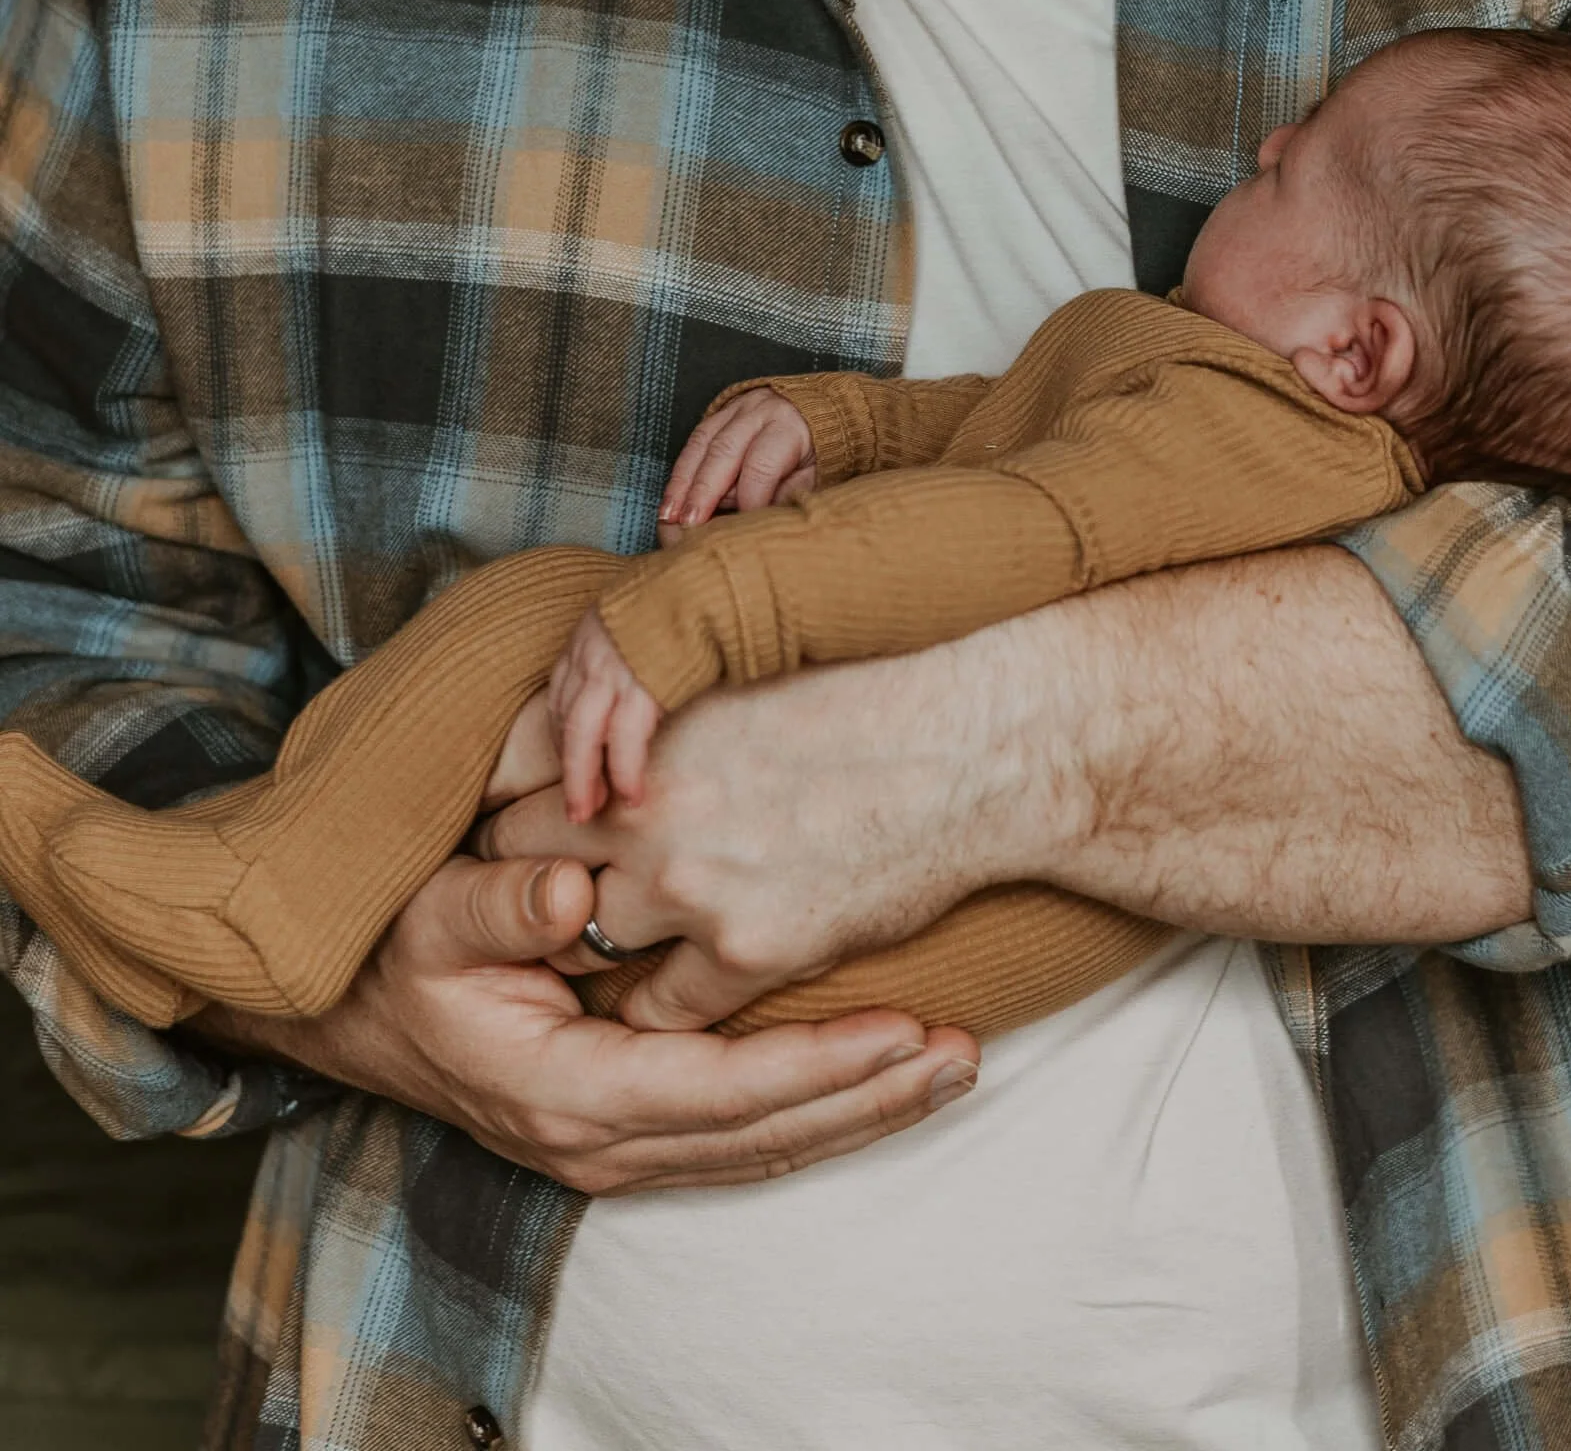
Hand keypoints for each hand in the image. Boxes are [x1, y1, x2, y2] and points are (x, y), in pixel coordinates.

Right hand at [196, 851, 977, 1192]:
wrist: (343, 1016)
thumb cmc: (393, 953)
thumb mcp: (431, 913)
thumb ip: (501, 903)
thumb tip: (575, 884)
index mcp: (563, 1088)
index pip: (719, 1090)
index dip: (815, 1064)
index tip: (902, 1025)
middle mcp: (597, 1139)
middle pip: (761, 1135)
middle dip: (869, 1097)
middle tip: (963, 1052)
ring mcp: (611, 1149)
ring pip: (760, 1148)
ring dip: (858, 1112)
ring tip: (949, 1067)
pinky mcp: (623, 1136)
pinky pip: (739, 1141)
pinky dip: (813, 1116)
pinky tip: (873, 1085)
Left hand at [479, 643, 1043, 1029]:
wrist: (976, 739)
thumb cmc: (868, 680)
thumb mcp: (738, 661)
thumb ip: (651, 691)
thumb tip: (596, 700)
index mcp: (638, 720)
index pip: (506, 769)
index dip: (494, 795)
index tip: (492, 816)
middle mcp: (649, 805)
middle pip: (524, 861)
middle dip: (521, 875)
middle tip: (526, 888)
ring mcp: (696, 885)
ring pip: (583, 943)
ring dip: (581, 945)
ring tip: (583, 942)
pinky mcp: (754, 950)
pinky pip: (661, 1010)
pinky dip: (655, 1008)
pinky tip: (668, 985)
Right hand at [663, 387, 816, 528]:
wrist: (822, 408)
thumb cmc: (820, 450)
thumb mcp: (818, 473)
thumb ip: (790, 494)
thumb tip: (757, 519)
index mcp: (789, 425)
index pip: (762, 465)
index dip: (750, 499)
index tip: (742, 531)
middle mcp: (759, 411)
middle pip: (724, 452)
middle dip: (703, 492)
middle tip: (688, 526)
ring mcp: (737, 409)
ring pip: (701, 445)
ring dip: (682, 483)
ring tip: (669, 516)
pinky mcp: (721, 413)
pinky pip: (694, 441)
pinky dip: (680, 472)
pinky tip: (672, 499)